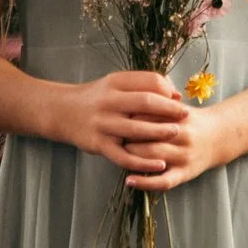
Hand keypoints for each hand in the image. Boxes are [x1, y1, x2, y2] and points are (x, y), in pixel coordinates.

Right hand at [54, 70, 187, 174]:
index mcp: (114, 83)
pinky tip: (160, 164)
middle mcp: (108, 102)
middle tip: (185, 115)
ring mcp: (103, 125)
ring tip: (177, 133)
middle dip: (169, 110)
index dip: (167, 91)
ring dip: (160, 132)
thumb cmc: (97, 98)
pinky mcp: (99, 145)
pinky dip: (144, 163)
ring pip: (137, 130)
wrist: (62, 112)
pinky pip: (125, 157)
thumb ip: (144, 84)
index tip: (179, 100)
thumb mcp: (115, 83)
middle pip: (144, 103)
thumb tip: (175, 95)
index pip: (147, 82)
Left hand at [124, 100, 233, 193]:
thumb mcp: (176, 106)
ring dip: (132, 157)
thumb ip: (156, 100)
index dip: (128, 117)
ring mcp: (184, 157)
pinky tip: (129, 181)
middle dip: (127, 138)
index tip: (115, 117)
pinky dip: (145, 182)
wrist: (218, 136)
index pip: (147, 115)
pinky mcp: (184, 174)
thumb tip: (126, 96)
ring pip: (152, 158)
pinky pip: (163, 182)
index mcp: (178, 117)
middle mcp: (182, 137)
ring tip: (118, 153)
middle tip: (113, 136)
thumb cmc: (188, 120)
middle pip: (148, 137)